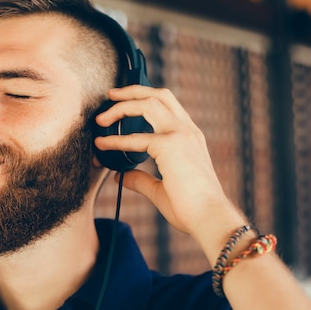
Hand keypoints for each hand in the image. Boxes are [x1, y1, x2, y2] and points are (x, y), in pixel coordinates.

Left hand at [94, 86, 244, 244]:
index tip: (120, 110)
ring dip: (121, 106)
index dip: (141, 103)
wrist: (209, 218)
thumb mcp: (160, 189)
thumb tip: (119, 175)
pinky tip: (101, 145)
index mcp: (189, 137)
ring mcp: (180, 135)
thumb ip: (140, 179)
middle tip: (110, 95)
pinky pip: (136, 138)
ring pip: (148, 103)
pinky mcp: (170, 145)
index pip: (166, 107)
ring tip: (101, 118)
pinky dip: (115, 140)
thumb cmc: (190, 208)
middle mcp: (187, 131)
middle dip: (132, 91)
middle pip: (159, 95)